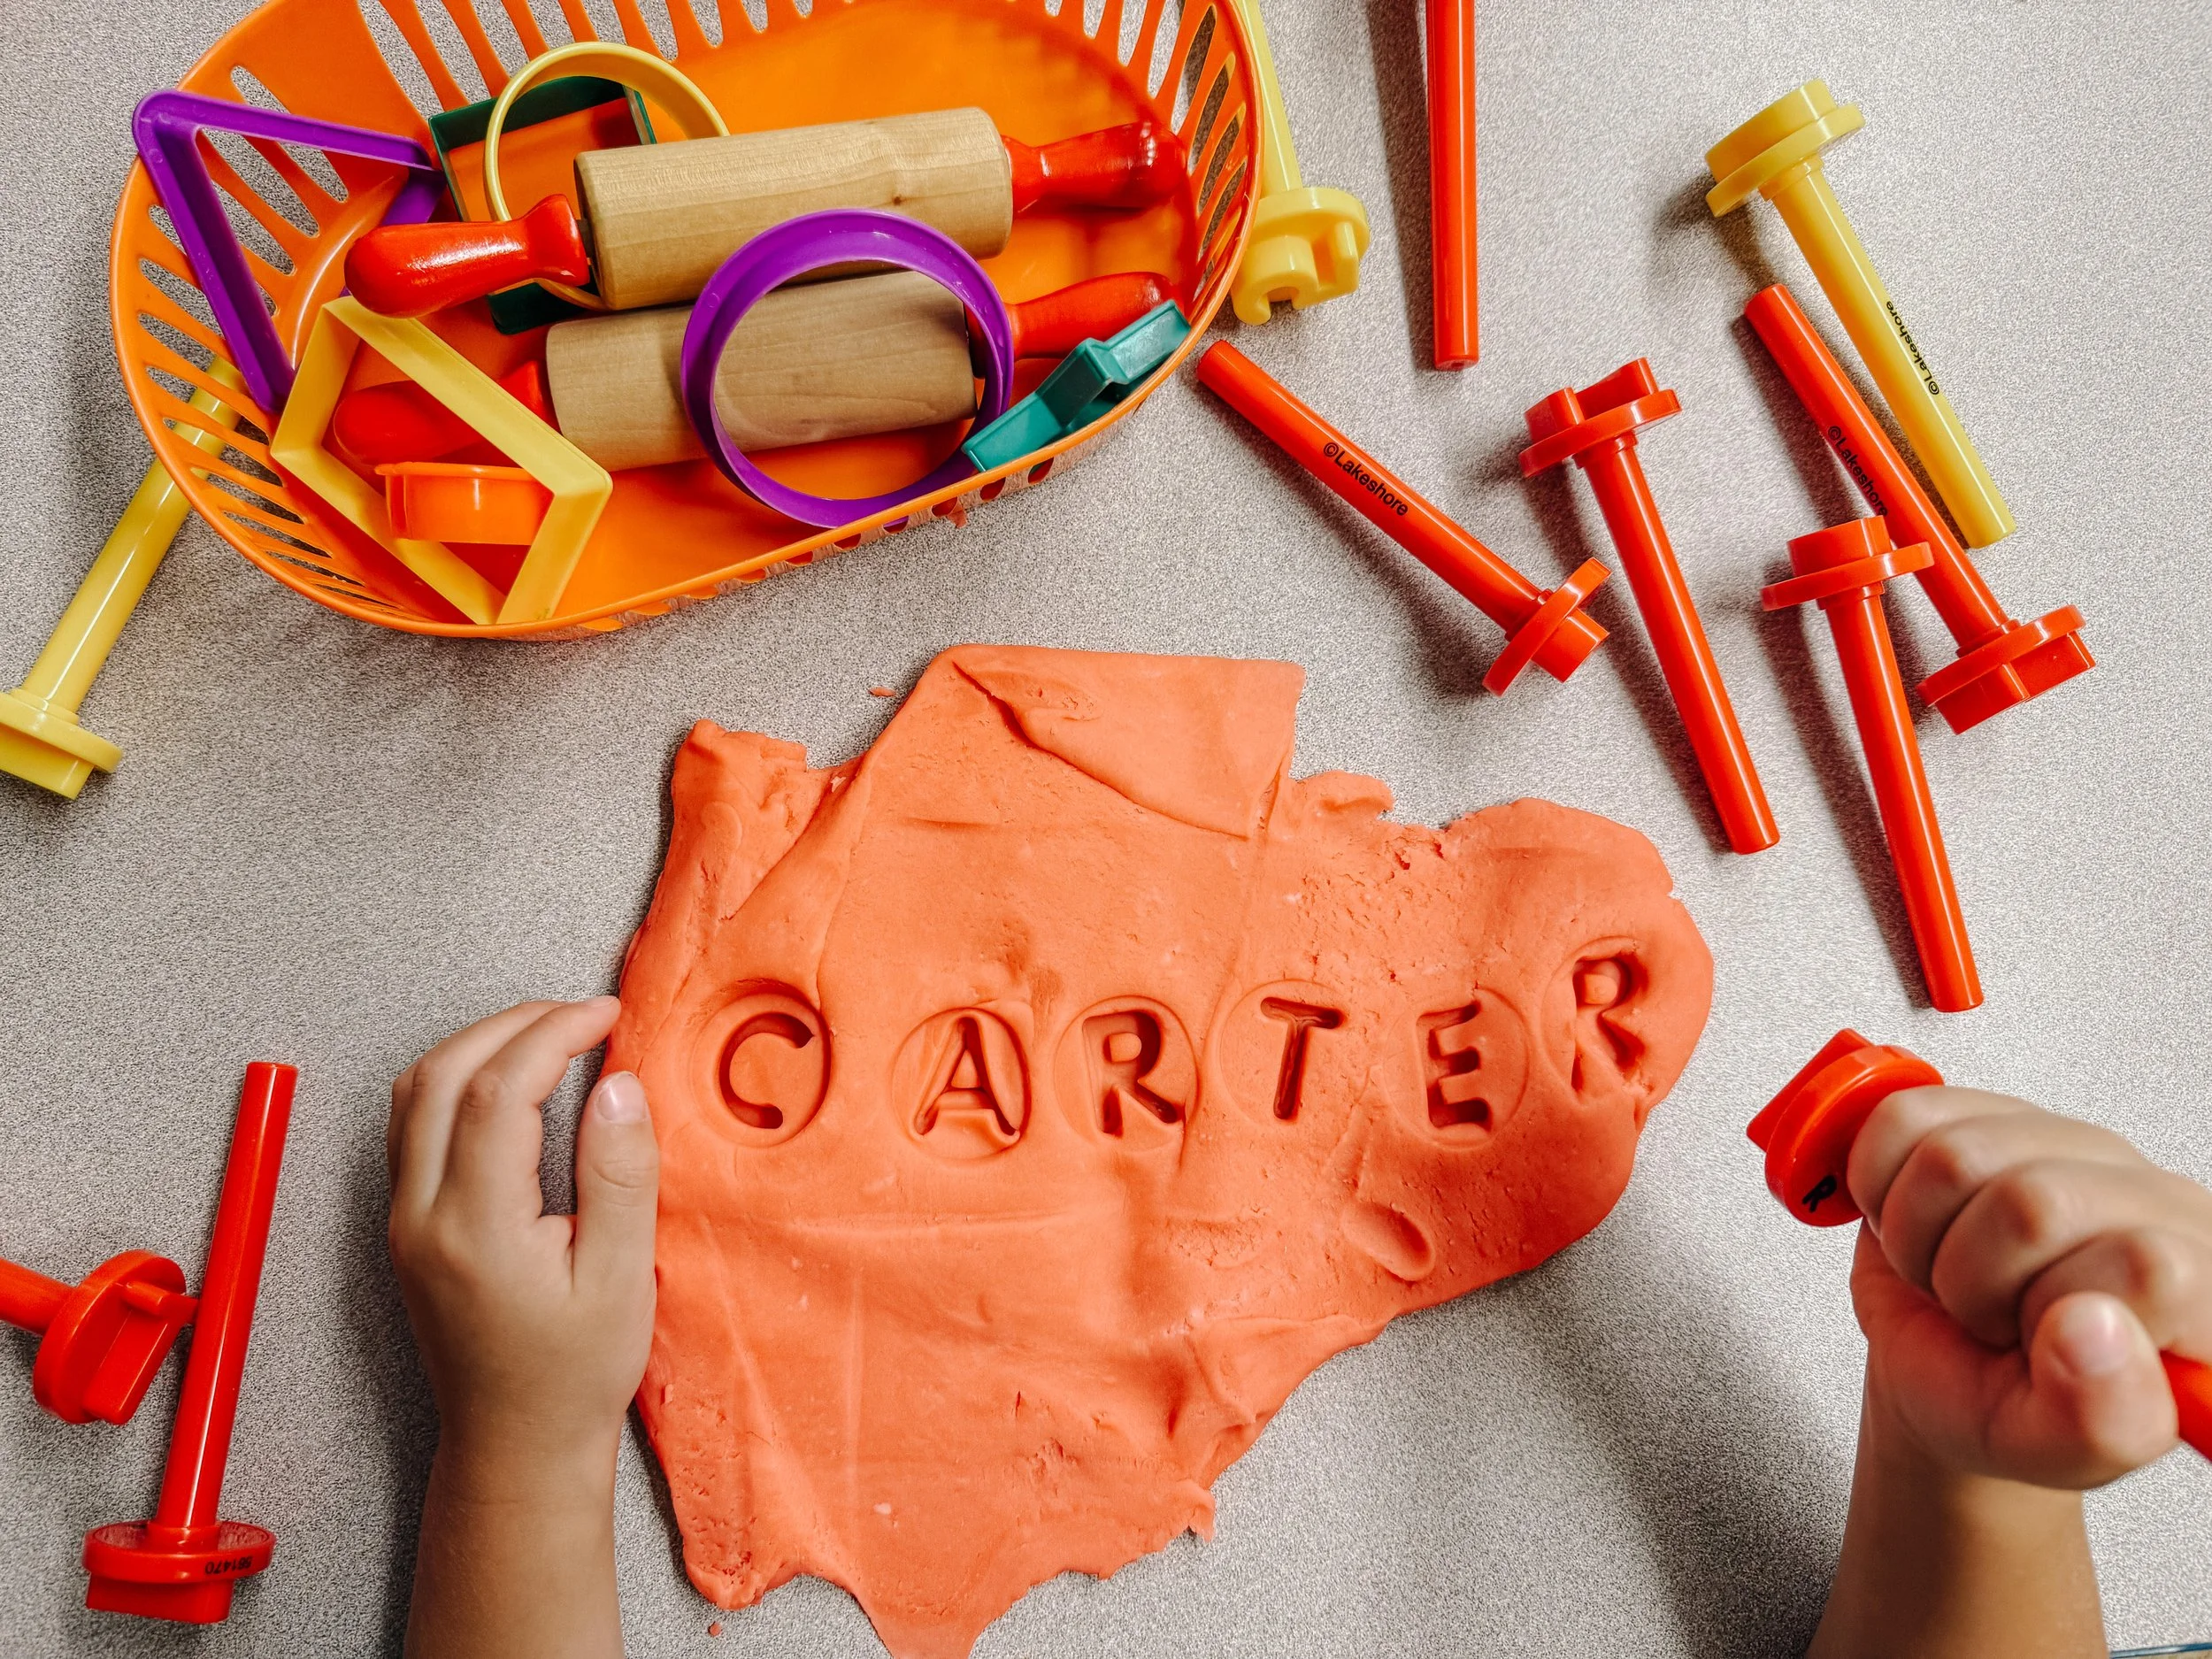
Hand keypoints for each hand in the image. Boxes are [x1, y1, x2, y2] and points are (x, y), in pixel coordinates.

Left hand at [387, 997, 658, 1470]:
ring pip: (416, 1091)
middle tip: (582, 1015)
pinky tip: (513, 1081)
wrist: (515, 1445)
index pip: (500, 1090)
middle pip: (444, 1073)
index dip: (555, 1033)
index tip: (605, 1016)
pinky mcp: (406, 1225)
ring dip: (480, 1044)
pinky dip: (460, 1078)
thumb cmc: (573, 1376)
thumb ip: (618, 1175)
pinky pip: (413, 1122)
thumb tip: (616, 1084)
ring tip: (551, 1036)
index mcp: (476, 1228)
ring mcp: (403, 1219)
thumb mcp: (622, 1279)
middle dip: (515, 1024)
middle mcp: (422, 1216)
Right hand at [1845, 1084, 2211, 1487]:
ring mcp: (2070, 1141)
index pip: (2151, 1262)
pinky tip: (1919, 1221)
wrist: (1941, 1365)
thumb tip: (2095, 1325)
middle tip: (1985, 1316)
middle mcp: (2152, 1199)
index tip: (2042, 1347)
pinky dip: (1878, 1184)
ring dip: (1919, 1238)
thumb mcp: (2053, 1450)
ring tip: (1950, 1274)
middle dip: (1970, 1280)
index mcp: (2205, 1289)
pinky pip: (1903, 1118)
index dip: (2059, 1312)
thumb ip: (2099, 1420)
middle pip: (2030, 1203)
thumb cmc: (2005, 1404)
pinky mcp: (1987, 1108)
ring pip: (1954, 1157)